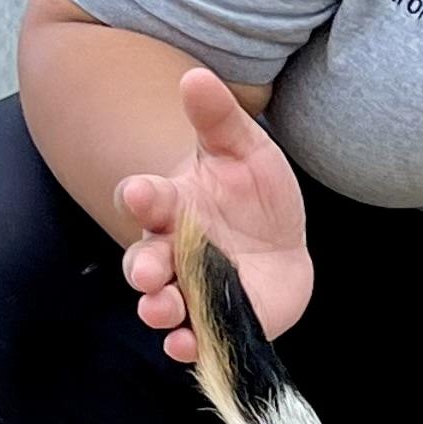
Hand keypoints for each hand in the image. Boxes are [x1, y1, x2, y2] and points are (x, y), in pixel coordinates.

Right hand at [115, 68, 311, 362]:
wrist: (280, 243)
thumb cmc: (255, 193)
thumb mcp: (245, 150)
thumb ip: (218, 118)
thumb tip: (197, 76)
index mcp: (174, 204)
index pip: (145, 199)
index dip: (141, 197)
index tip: (142, 194)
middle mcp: (172, 250)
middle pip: (144, 258)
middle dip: (143, 266)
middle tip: (147, 272)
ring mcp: (190, 289)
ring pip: (162, 301)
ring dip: (158, 308)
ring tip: (163, 311)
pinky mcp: (213, 321)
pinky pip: (193, 337)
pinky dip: (187, 344)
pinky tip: (189, 347)